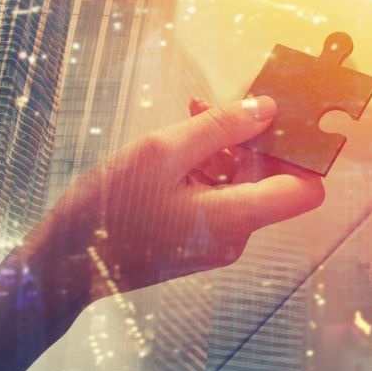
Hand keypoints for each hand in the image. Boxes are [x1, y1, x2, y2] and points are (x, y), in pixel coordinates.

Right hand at [0, 97, 323, 370]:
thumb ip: (221, 128)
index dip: (305, 153)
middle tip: (220, 104)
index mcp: (235, 219)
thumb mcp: (162, 152)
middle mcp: (235, 237)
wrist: (64, 265)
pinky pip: (218, 197)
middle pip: (272, 180)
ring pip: (241, 185)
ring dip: (223, 148)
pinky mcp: (197, 240)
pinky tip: (177, 145)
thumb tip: (266, 109)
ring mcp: (217, 242)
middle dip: (252, 138)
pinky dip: (206, 169)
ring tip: (190, 116)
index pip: (308, 190)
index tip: (287, 118)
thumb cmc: (107, 211)